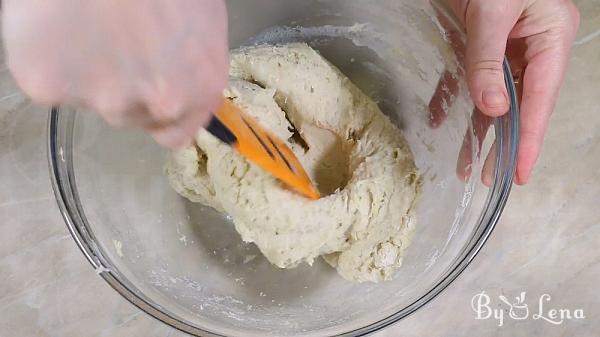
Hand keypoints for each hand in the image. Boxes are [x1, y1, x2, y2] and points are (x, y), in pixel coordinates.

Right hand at [2, 0, 228, 147]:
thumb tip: (180, 75)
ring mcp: (102, 101)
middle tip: (116, 40)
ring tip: (88, 25)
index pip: (177, 133)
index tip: (146, 89)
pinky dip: (50, 59)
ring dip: (89, 74)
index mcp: (199, 89)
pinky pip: (48, 81)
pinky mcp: (49, 87)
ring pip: (91, 101)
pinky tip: (58, 25)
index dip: (160, 113)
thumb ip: (192, 62)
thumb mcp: (202, 16)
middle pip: (133, 117)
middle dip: (124, 88)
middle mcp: (157, 107)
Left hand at [446, 0, 579, 184]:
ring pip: (491, 97)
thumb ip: (489, 61)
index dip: (528, 140)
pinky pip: (467, 77)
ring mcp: (505, 47)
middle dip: (501, 144)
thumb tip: (493, 110)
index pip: (539, 100)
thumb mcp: (492, 13)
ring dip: (477, 130)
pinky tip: (441, 120)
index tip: (519, 174)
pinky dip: (453, 98)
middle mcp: (532, 48)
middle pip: (517, 106)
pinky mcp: (478, 43)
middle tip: (488, 179)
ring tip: (464, 165)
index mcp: (549, 39)